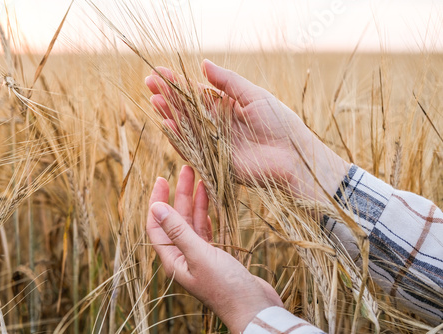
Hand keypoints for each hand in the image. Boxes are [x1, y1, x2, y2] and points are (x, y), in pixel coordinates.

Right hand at [145, 59, 349, 199]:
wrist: (294, 157)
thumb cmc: (280, 123)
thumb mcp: (255, 96)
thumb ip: (228, 82)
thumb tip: (204, 63)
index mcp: (227, 107)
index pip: (197, 93)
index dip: (179, 83)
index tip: (160, 72)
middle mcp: (217, 124)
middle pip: (187, 109)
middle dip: (169, 96)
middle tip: (150, 83)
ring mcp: (214, 143)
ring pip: (186, 127)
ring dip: (170, 113)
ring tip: (154, 99)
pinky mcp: (214, 162)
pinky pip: (192, 149)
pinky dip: (179, 138)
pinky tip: (167, 123)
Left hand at [147, 165, 282, 332]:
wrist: (254, 308)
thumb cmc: (226, 287)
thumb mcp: (200, 255)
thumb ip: (178, 231)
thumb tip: (156, 207)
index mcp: (172, 259)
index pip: (156, 225)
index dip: (157, 201)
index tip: (162, 179)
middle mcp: (182, 256)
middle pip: (175, 219)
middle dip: (178, 193)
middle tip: (185, 168)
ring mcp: (199, 255)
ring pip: (191, 222)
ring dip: (193, 200)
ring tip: (198, 177)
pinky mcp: (215, 255)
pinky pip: (205, 229)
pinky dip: (205, 213)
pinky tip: (206, 199)